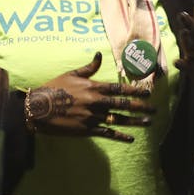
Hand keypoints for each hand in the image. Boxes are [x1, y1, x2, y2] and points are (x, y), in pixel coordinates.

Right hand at [25, 52, 154, 143]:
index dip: (135, 91)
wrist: (38, 108)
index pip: (119, 88)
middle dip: (141, 107)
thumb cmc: (54, 88)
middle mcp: (96, 102)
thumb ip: (88, 67)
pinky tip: (131, 139)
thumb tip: (99, 55)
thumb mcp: (71, 74)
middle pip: (123, 104)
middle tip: (155, 109)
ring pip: (119, 119)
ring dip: (135, 121)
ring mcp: (93, 117)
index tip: (148, 92)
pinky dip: (120, 136)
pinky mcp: (87, 129)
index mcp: (93, 87)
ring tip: (149, 122)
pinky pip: (108, 133)